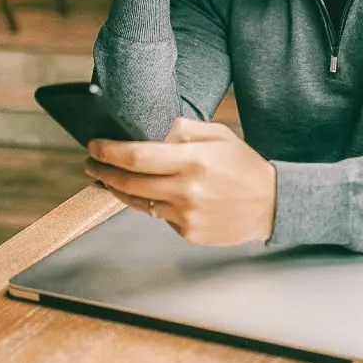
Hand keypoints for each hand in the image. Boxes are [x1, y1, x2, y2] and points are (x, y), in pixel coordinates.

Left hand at [84, 117, 276, 245]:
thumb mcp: (219, 135)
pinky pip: (159, 216)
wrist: (271, 204)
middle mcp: (187, 189)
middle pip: (129, 182)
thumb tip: (153, 132)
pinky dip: (151, 203)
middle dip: (104, 171)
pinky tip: (148, 193)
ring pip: (139, 202)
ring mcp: (186, 215)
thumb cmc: (245, 166)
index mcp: (194, 160)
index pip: (137, 156)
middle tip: (91, 163)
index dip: (109, 151)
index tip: (93, 146)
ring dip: (118, 190)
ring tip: (107, 178)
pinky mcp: (188, 233)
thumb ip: (184, 129)